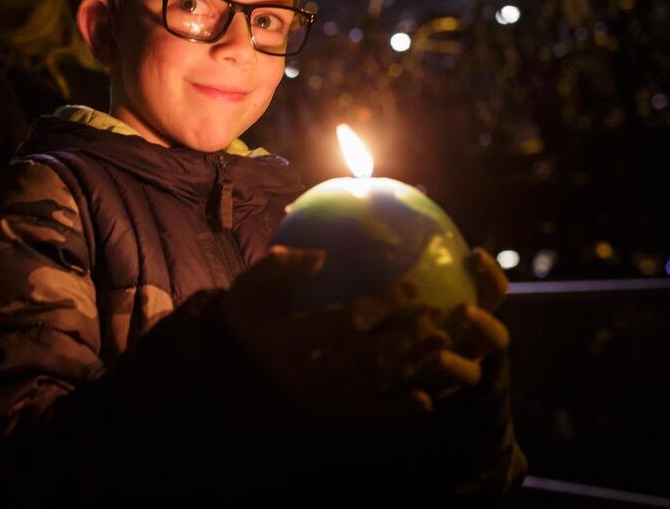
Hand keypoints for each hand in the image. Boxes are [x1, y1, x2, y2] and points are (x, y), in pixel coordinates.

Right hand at [222, 246, 483, 420]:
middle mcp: (309, 375)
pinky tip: (426, 402)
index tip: (410, 285)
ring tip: (443, 344)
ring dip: (412, 365)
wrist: (226, 365)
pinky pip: (366, 413)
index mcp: (291, 340)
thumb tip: (321, 255)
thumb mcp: (250, 285)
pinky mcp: (325, 413)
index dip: (382, 304)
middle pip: (371, 355)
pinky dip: (397, 409)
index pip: (348, 321)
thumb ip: (281, 267)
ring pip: (374, 384)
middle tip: (437, 313)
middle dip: (408, 334)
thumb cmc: (244, 314)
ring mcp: (319, 398)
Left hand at [426, 248, 511, 398]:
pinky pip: (440, 398)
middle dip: (483, 323)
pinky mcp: (440, 396)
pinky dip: (429, 396)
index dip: (490, 274)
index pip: (495, 292)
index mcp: (478, 315)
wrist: (411, 370)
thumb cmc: (416, 315)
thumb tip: (405, 223)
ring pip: (471, 373)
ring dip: (456, 364)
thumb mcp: (422, 292)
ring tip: (436, 357)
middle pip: (497, 337)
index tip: (474, 254)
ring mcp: (463, 373)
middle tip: (462, 310)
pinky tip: (418, 397)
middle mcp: (478, 345)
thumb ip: (422, 271)